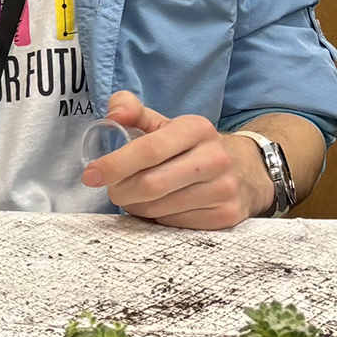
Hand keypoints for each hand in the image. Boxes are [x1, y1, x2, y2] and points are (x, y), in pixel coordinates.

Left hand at [80, 91, 270, 229]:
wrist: (245, 171)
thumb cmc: (191, 147)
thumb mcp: (166, 124)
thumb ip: (134, 112)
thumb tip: (112, 114)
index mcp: (196, 128)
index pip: (149, 149)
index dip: (115, 164)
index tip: (90, 175)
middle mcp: (214, 157)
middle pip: (151, 184)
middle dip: (121, 191)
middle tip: (113, 191)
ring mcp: (223, 188)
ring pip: (160, 208)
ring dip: (137, 207)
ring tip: (135, 198)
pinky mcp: (226, 216)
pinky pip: (176, 224)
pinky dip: (158, 219)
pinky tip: (159, 208)